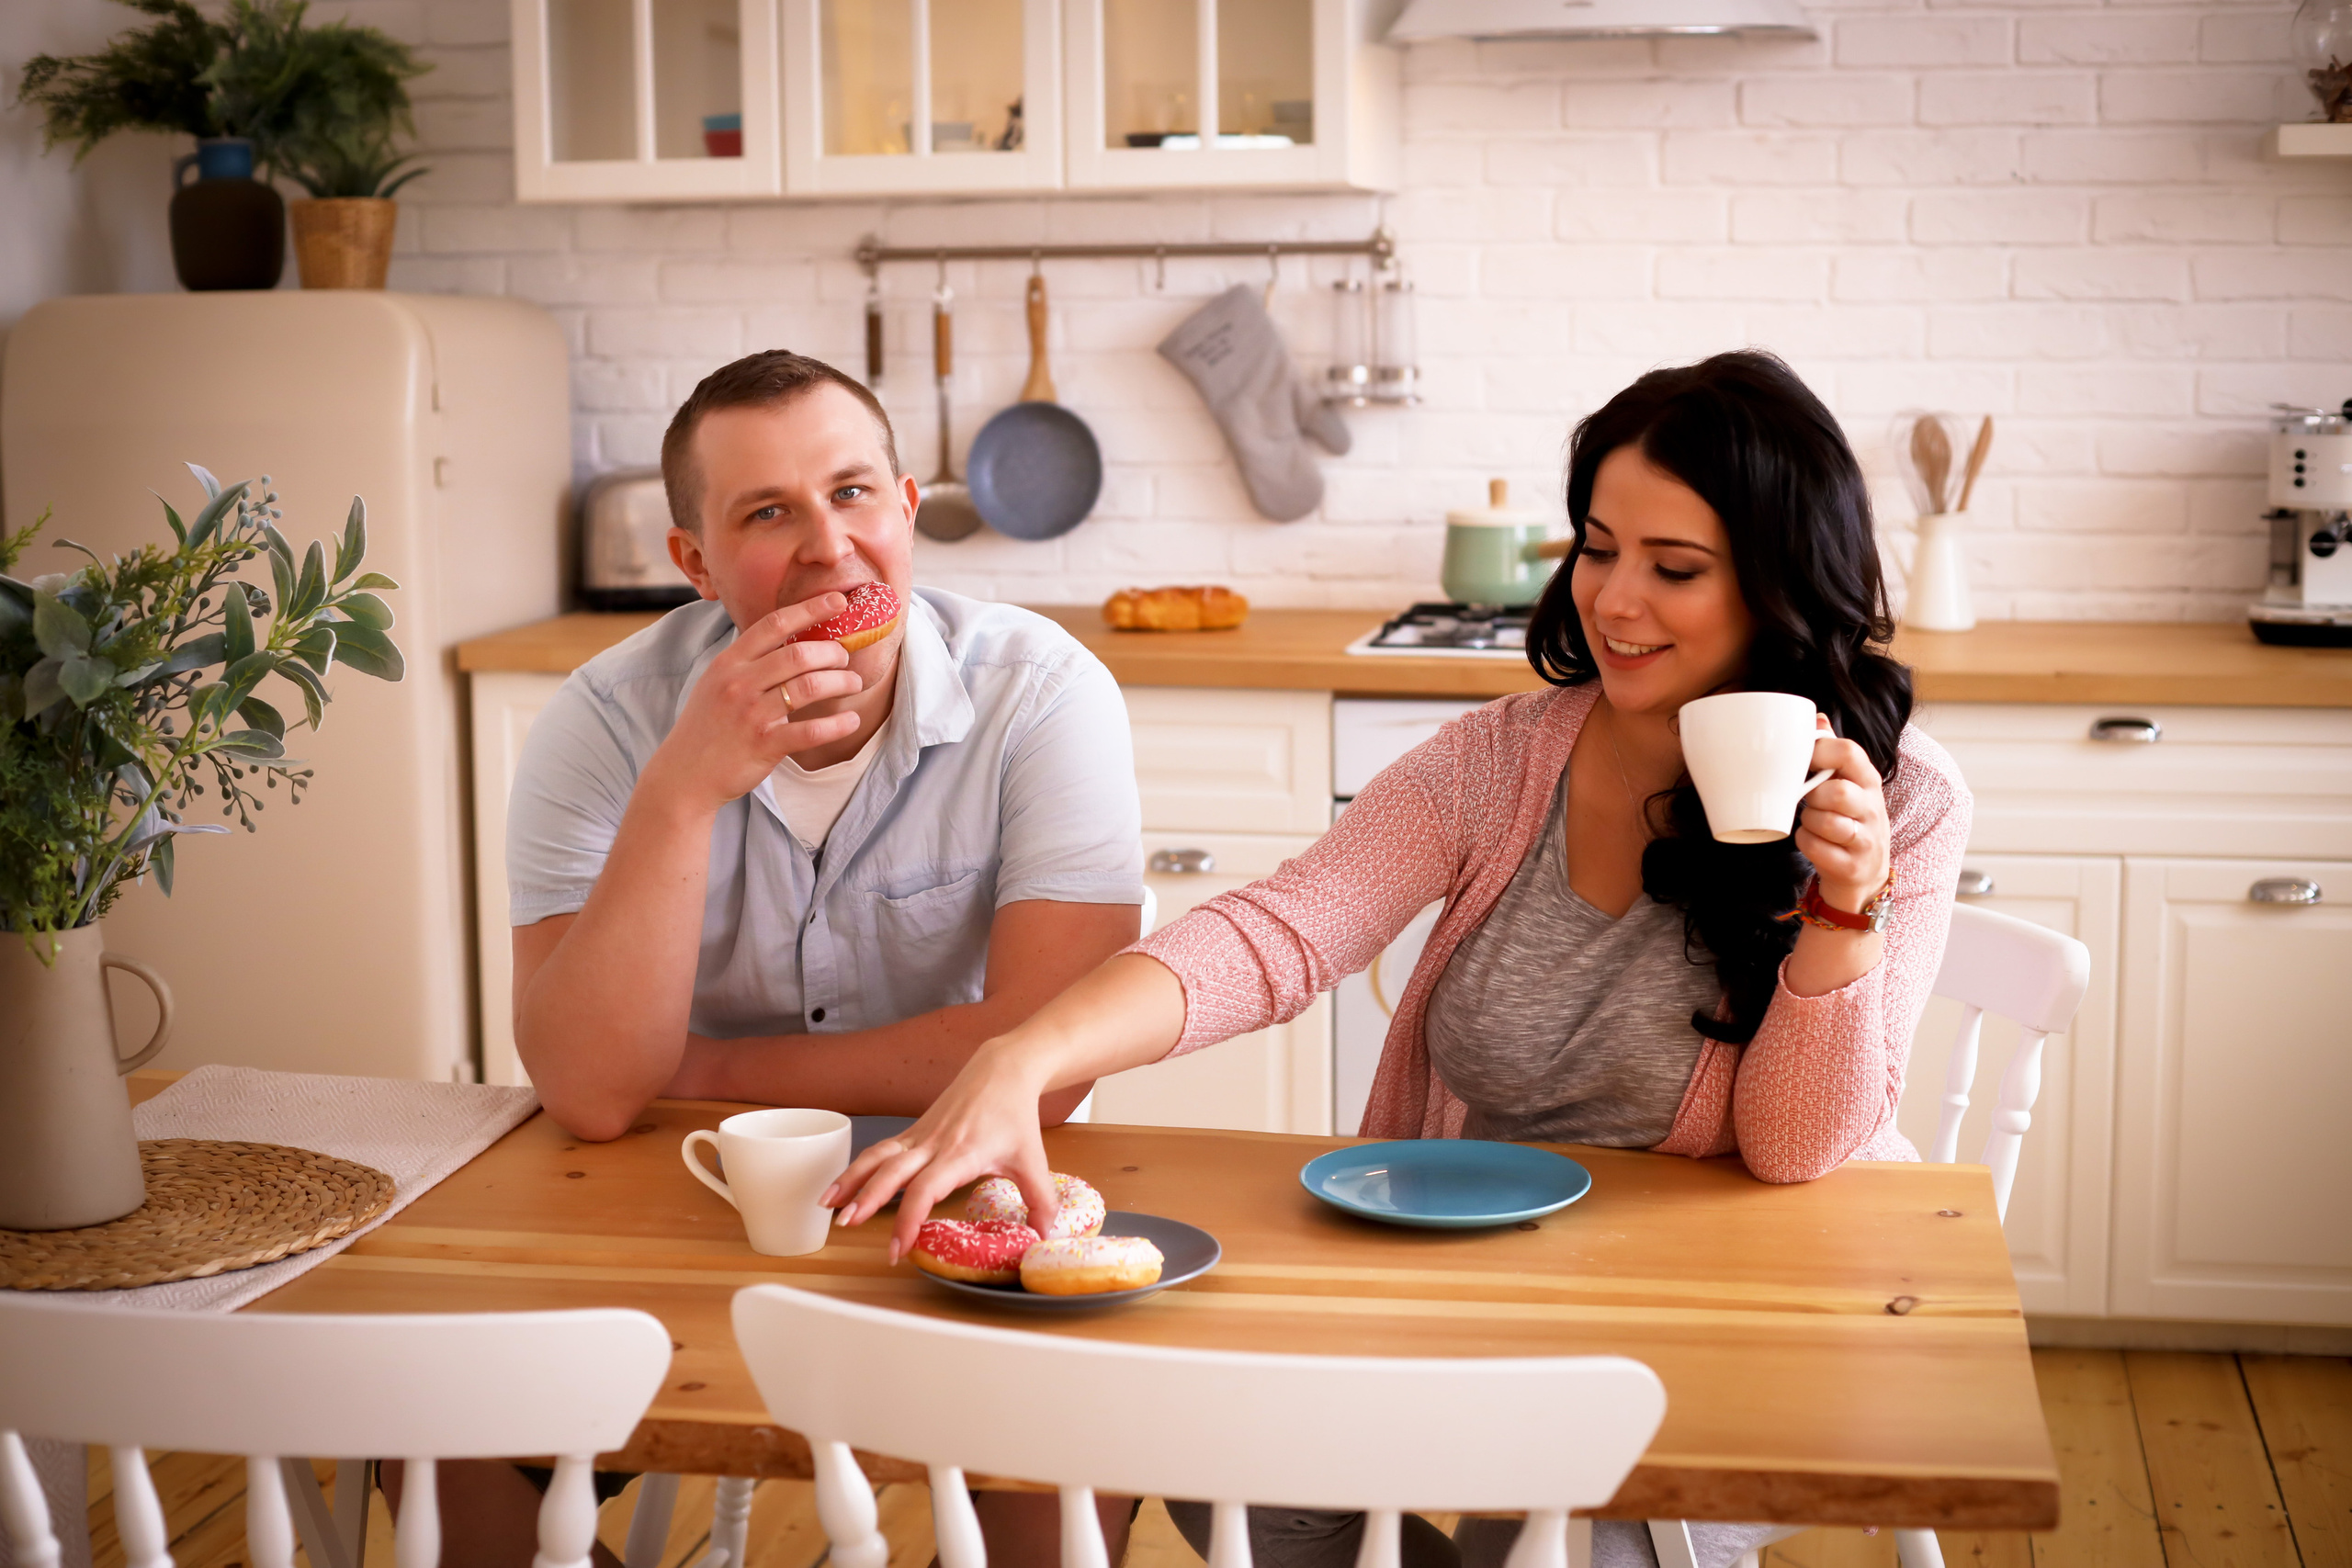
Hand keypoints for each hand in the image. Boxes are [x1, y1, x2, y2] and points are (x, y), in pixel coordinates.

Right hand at [639, 594, 863, 813]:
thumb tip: (788, 638)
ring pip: (809, 687)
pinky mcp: (764, 744)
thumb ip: (748, 661)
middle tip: (845, 658)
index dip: (810, 609)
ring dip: (840, 683)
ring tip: (853, 684)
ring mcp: (751, 714)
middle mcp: (739, 683)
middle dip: (832, 652)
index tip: (838, 601)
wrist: (684, 774)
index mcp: (729, 662)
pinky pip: (810, 731)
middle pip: (799, 654)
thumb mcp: (716, 682)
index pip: (774, 624)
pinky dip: (837, 725)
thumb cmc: (707, 726)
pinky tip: (851, 721)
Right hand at [821, 1037, 1061, 1261]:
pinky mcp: (913, 1132)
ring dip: (850, 1180)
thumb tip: (1048, 1237)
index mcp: (962, 1154)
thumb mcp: (1033, 1160)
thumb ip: (1041, 1201)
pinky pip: (879, 1151)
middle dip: (866, 1200)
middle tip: (849, 1227)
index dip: (909, 1218)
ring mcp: (920, 1136)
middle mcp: (934, 1144)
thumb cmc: (1015, 1115)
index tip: (898, 1248)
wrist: (1002, 1070)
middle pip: (891, 1171)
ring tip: (826, 1205)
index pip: (927, 1189)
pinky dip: (856, 1169)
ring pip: (877, 1157)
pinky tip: (839, 1188)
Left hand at [1794, 717, 1890, 913]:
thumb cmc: (1849, 821)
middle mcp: (1872, 808)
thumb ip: (1833, 752)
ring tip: (1812, 822)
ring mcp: (1866, 839)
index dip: (1819, 751)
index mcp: (1868, 781)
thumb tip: (1816, 717)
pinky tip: (1812, 841)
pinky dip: (1805, 843)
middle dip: (1812, 796)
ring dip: (1808, 821)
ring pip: (1825, 821)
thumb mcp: (1848, 785)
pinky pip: (1816, 847)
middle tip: (1809, 801)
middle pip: (1837, 792)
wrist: (1866, 875)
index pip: (1849, 752)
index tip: (1804, 761)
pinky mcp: (1852, 866)